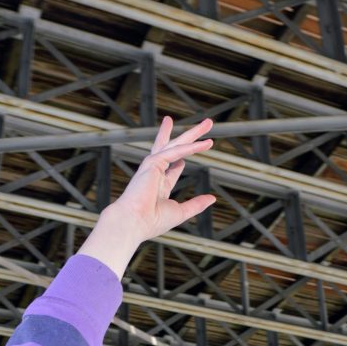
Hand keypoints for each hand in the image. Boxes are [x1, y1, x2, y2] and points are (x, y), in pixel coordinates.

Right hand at [78, 117, 216, 277]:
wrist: (134, 222)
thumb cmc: (152, 222)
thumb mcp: (180, 212)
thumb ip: (196, 204)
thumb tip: (212, 198)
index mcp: (159, 186)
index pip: (173, 167)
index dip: (183, 157)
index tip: (193, 148)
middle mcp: (155, 173)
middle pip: (176, 148)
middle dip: (191, 136)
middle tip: (206, 124)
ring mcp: (153, 167)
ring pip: (176, 144)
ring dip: (193, 134)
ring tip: (209, 123)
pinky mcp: (153, 163)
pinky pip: (175, 152)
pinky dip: (189, 148)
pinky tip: (203, 143)